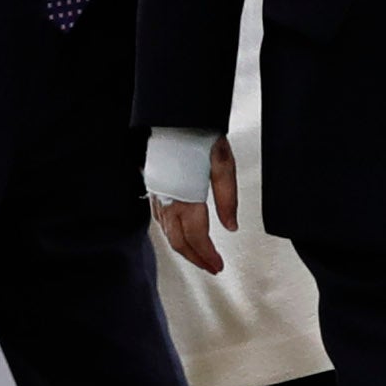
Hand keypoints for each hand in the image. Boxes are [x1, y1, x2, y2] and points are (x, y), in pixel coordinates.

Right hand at [152, 135, 239, 273]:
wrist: (175, 118)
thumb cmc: (200, 136)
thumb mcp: (223, 165)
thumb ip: (228, 198)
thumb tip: (232, 227)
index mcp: (187, 198)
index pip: (197, 237)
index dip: (208, 256)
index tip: (219, 266)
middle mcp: (168, 201)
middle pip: (179, 242)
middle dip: (196, 259)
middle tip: (211, 267)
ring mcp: (158, 197)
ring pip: (167, 234)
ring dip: (184, 250)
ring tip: (200, 256)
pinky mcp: (154, 190)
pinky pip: (160, 221)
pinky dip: (172, 235)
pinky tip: (181, 236)